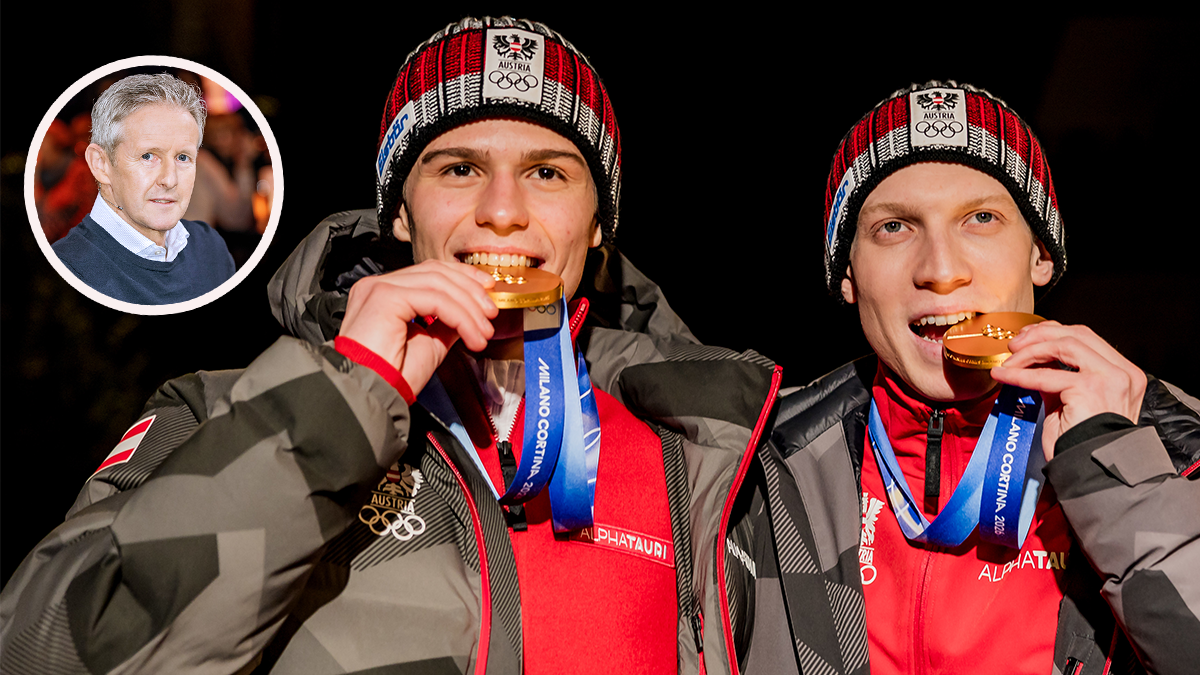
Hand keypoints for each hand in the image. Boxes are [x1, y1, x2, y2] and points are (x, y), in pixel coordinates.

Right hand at [340, 261, 497, 393]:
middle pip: (435, 271)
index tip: (487, 294)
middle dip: (471, 290)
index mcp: (385, 293)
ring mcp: (380, 288)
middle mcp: (378, 285)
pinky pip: (435, 299)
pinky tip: (471, 336)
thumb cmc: (391, 377)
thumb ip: (446, 322)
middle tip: (491, 315)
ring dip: (469, 308)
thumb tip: (470, 311)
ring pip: (438, 283)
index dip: (463, 278)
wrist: (371, 397)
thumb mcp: (429, 343)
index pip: (429, 272)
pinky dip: (460, 316)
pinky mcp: (385, 296)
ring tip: (483, 332)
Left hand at [990, 321, 1146, 459]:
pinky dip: (1020, 374)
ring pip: (1063, 345)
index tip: (1027, 338)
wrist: (1094, 471)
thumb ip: (1059, 379)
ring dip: (1030, 351)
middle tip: (1013, 345)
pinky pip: (1046, 376)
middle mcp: (1122, 372)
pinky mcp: (1090, 389)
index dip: (1052, 332)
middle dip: (1039, 335)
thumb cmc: (1082, 444)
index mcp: (1122, 372)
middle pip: (1076, 334)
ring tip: (1008, 361)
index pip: (1085, 337)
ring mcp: (1110, 378)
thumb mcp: (1071, 402)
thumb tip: (1033, 363)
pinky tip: (1003, 375)